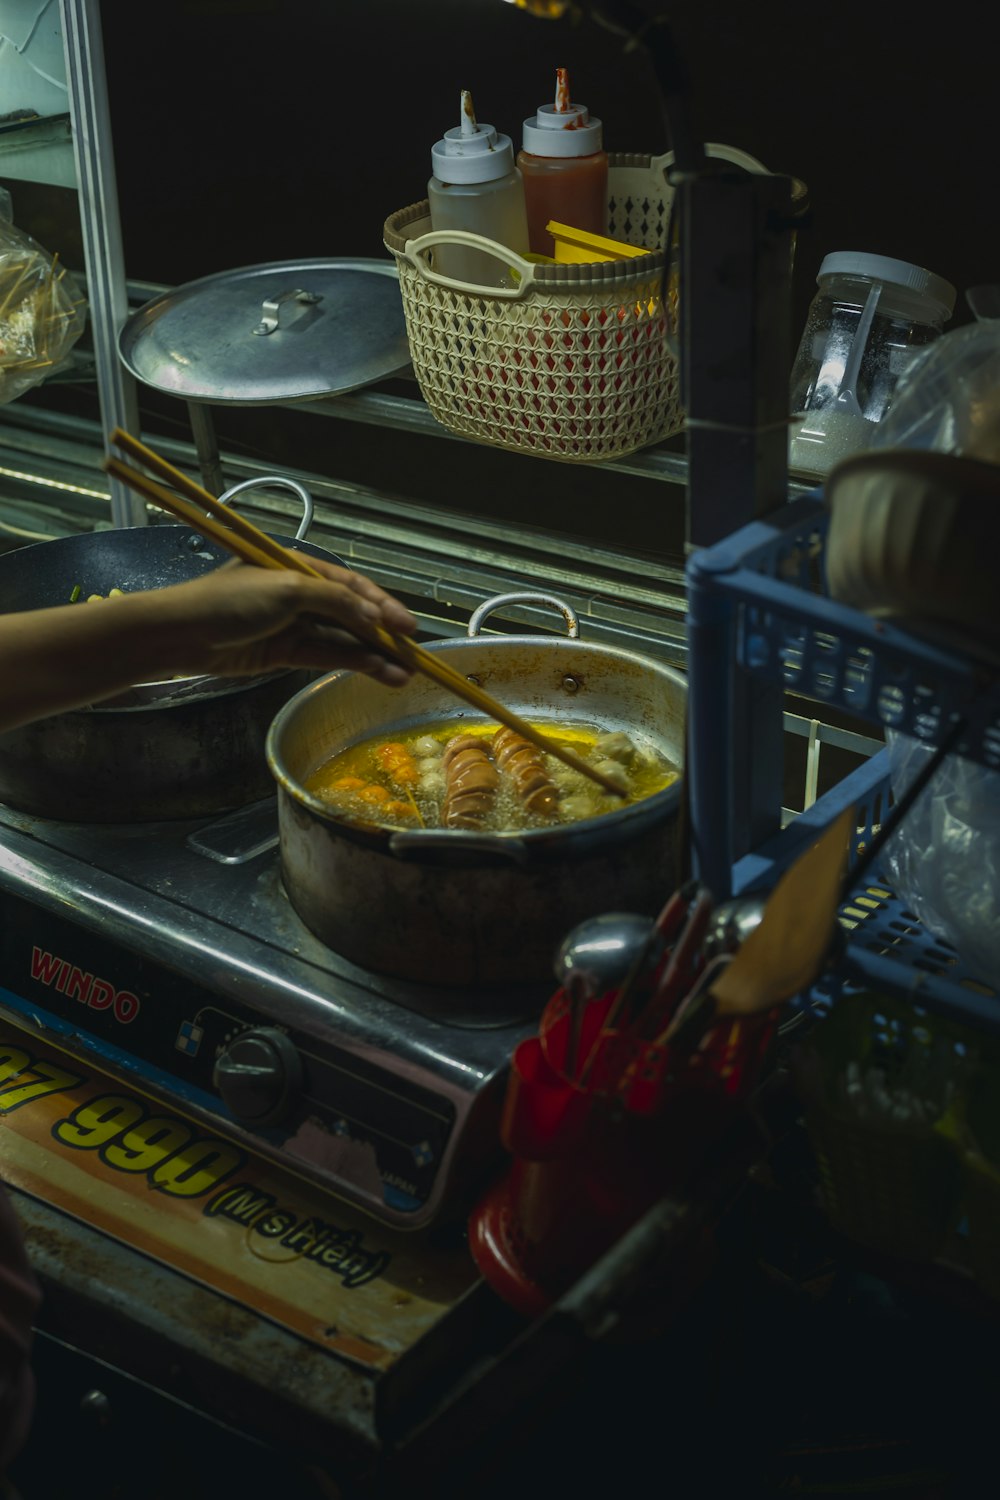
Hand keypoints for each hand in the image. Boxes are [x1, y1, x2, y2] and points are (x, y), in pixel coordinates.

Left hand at [142, 559, 418, 685]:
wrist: (181, 634)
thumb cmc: (230, 601)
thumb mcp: (286, 589)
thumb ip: (334, 600)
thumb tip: (374, 616)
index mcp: (298, 568)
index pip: (351, 585)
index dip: (382, 604)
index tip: (408, 626)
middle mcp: (299, 595)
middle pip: (350, 613)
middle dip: (383, 634)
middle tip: (414, 653)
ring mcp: (292, 625)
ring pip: (342, 639)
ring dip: (372, 655)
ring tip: (404, 673)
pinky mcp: (283, 654)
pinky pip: (326, 656)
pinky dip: (351, 664)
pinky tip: (378, 673)